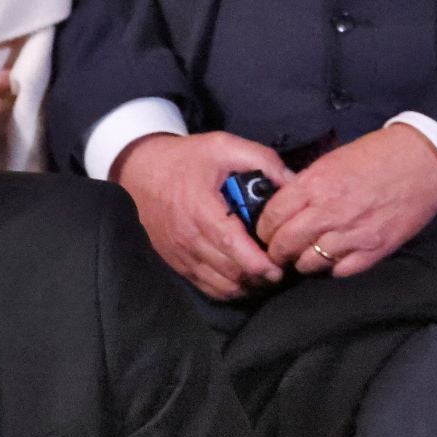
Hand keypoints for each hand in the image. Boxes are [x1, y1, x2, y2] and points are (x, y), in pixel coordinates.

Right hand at [112, 132, 289, 300]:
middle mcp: (188, 238)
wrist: (142, 173)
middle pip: (230, 271)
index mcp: (200, 209)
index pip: (232, 246)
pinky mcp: (177, 264)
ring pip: (220, 285)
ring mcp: (181, 255)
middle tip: (281, 269)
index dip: (258, 262)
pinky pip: (207, 288)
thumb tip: (294, 183)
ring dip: (246, 286)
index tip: (280, 267)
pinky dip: (229, 290)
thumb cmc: (187, 160)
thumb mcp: (225, 146)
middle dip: (260, 277)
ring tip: (264, 276)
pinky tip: (244, 280)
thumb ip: (262, 161)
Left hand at [257, 124, 436, 278]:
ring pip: (309, 263)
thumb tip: (282, 206)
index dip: (264, 229)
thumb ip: (306, 185)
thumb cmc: (378, 155)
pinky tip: (333, 258)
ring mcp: (352, 234)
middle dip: (276, 251)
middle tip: (278, 252)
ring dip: (303, 262)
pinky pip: (339, 271)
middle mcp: (329, 212)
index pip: (271, 218)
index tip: (265, 233)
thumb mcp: (332, 161)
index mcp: (315, 185)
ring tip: (306, 255)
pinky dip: (332, 268)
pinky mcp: (374, 250)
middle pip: (284, 245)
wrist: (426, 160)